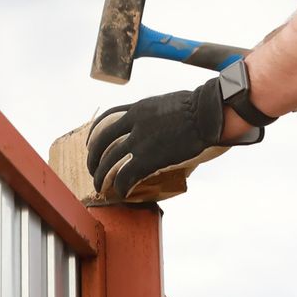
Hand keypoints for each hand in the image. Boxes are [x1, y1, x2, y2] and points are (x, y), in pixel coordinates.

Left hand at [86, 78, 226, 200]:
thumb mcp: (165, 104)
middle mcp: (133, 123)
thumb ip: (153, 115)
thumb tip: (154, 128)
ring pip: (109, 161)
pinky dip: (121, 185)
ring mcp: (140, 141)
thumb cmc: (196, 108)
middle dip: (94, 159)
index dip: (94, 134)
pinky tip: (122, 192)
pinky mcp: (149, 158)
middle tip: (93, 170)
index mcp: (138, 109)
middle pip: (102, 143)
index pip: (106, 119)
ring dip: (102, 176)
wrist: (206, 114)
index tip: (90, 144)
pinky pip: (126, 175)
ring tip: (101, 186)